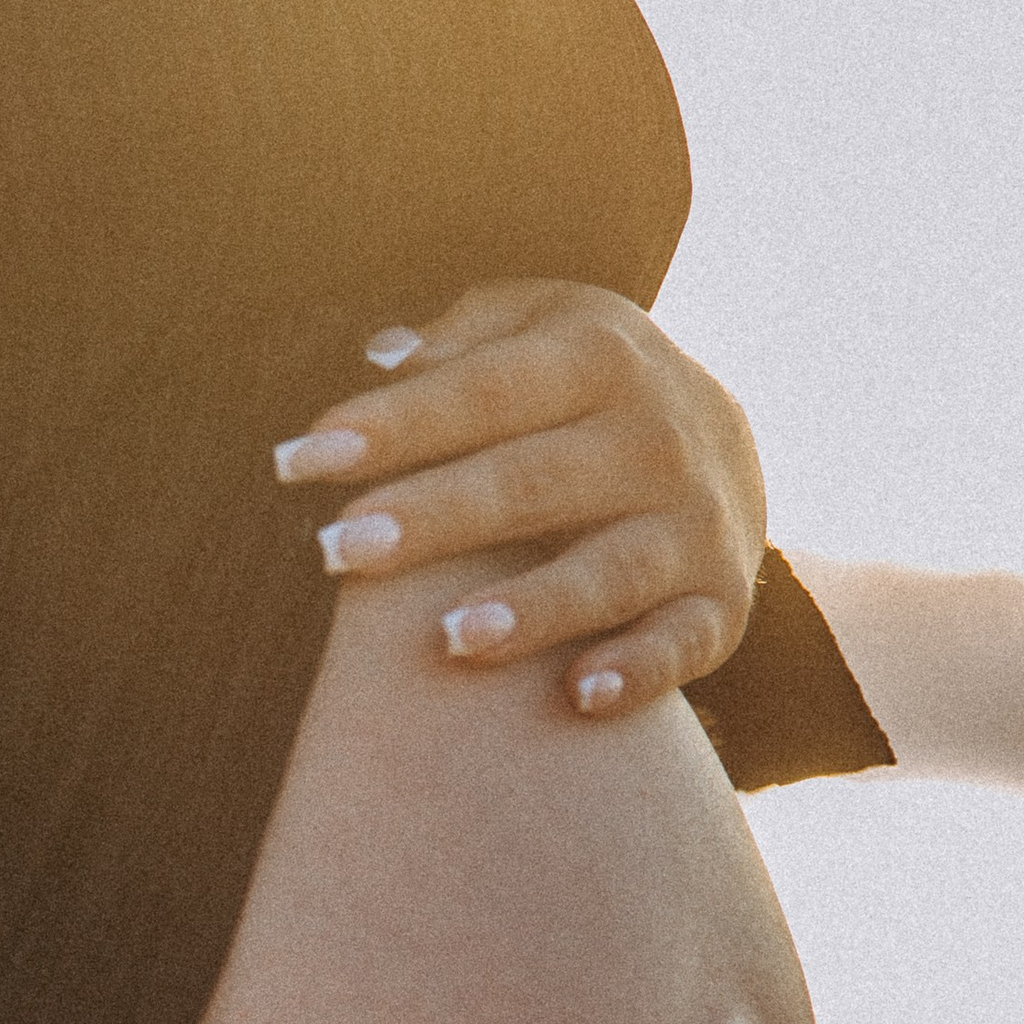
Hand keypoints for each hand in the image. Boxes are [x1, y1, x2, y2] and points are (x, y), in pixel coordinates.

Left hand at [272, 282, 767, 720]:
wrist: (724, 443)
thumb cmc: (578, 388)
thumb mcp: (537, 328)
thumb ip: (463, 341)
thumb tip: (382, 358)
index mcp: (598, 355)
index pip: (483, 391)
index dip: (394, 425)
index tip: (299, 460)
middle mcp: (656, 437)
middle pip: (533, 481)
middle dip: (436, 517)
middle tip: (338, 551)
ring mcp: (695, 524)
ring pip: (610, 570)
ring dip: (534, 607)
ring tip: (449, 637)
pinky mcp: (721, 603)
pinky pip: (683, 641)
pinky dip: (640, 670)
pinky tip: (579, 696)